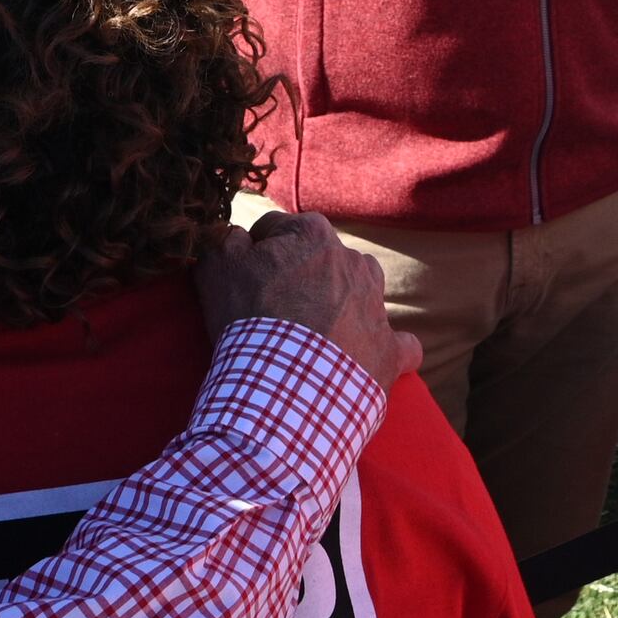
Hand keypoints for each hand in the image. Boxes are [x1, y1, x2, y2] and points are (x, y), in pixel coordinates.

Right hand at [198, 209, 419, 387]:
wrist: (286, 387)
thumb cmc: (249, 321)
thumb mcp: (217, 267)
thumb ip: (225, 240)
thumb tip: (237, 236)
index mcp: (313, 234)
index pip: (277, 230)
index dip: (256, 255)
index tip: (245, 282)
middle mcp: (353, 261)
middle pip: (320, 261)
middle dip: (301, 279)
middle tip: (274, 313)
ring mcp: (376, 305)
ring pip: (361, 292)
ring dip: (342, 306)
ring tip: (313, 337)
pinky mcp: (390, 349)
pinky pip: (400, 343)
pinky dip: (383, 348)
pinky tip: (366, 359)